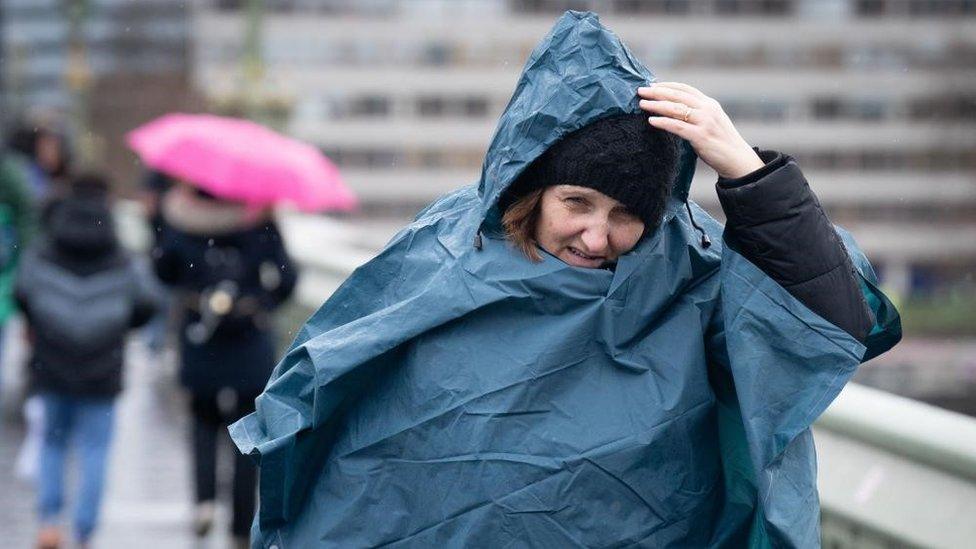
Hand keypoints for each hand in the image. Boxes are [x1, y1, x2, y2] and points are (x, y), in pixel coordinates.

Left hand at [637, 82, 763, 178]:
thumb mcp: (711, 122)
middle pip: (678, 96)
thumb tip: (675, 111)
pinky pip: (677, 126)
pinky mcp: (700, 136)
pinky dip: (663, 122)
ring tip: (642, 104)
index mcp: (710, 104)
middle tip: (641, 91)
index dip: (667, 85)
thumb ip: (697, 114)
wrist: (738, 159)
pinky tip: (652, 120)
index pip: (686, 89)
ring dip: (657, 105)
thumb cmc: (722, 142)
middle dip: (657, 92)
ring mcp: (704, 122)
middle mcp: (707, 109)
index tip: (652, 85)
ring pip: (675, 109)